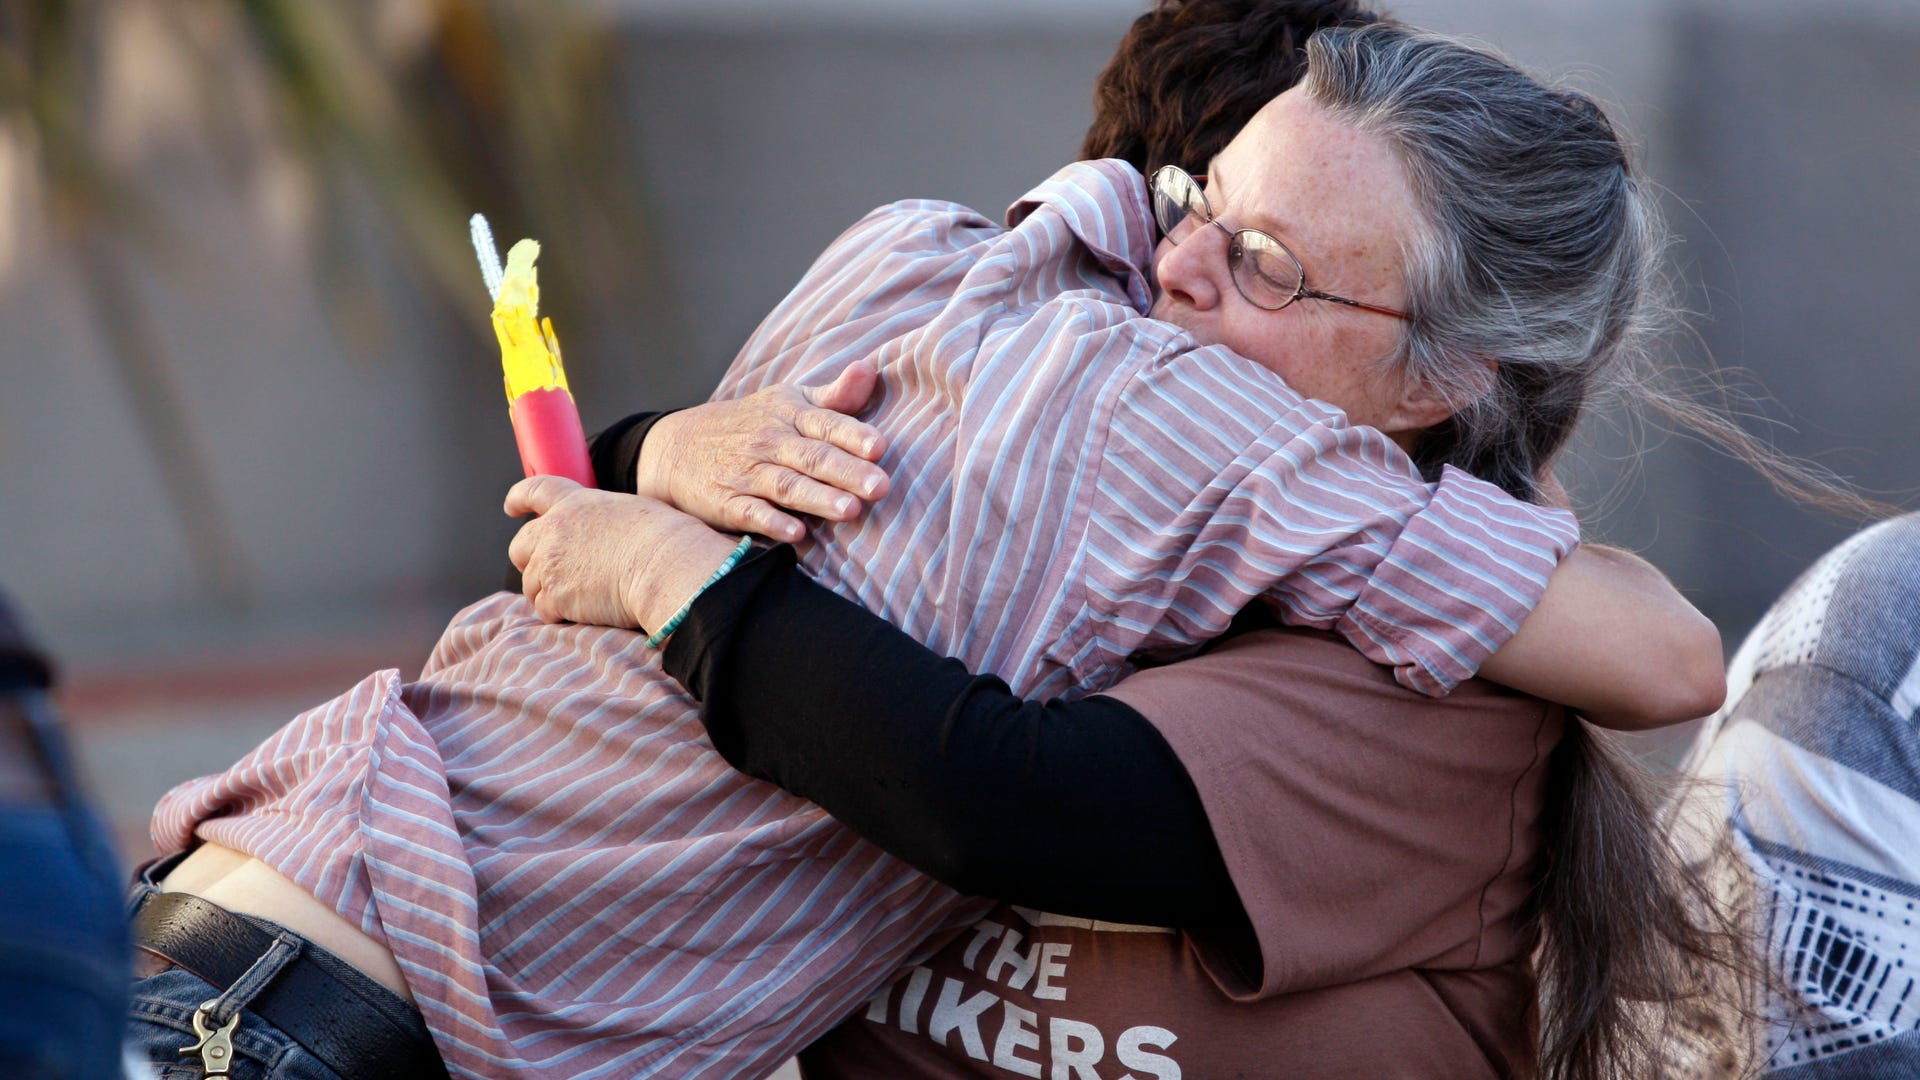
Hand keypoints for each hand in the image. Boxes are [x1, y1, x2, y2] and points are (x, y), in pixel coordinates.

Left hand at [506, 476, 743, 631]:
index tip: (511, 507)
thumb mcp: (634, 511)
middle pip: (520, 546)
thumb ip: (605, 518)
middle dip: (529, 559)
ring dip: (547, 592)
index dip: (519, 498)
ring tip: (579, 598)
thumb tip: (609, 533)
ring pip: (530, 583)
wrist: (667, 568)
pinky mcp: (556, 597)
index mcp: (575, 503)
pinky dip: (558, 614)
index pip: (535, 490)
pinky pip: (544, 610)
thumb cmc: (666, 539)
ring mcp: (551, 565)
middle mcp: (555, 531)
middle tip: (548, 571)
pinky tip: (582, 614)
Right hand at [635, 362, 890, 542]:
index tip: (880, 447)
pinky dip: (771, 523)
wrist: (675, 446)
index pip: (826, 423)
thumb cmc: (749, 424)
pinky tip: (796, 534)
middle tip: (880, 487)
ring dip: (818, 498)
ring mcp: (746, 473)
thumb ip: (834, 396)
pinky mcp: (725, 502)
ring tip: (850, 511)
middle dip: (847, 472)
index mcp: (790, 414)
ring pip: (786, 486)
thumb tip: (870, 369)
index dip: (854, 435)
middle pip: (813, 457)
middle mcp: (769, 441)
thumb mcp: (787, 401)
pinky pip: (750, 513)